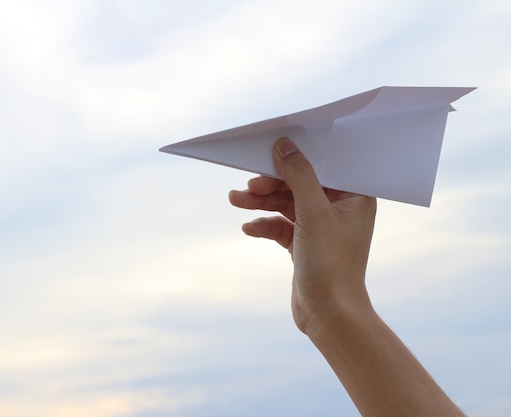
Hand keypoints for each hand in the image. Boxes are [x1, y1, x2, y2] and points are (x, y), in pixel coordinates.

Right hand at [229, 137, 376, 333]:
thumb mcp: (313, 213)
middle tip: (247, 186)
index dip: (296, 158)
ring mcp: (321, 227)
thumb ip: (299, 176)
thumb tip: (284, 146)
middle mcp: (340, 208)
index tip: (269, 153)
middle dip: (271, 185)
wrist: (329, 316)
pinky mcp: (305, 243)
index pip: (322, 166)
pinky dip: (265, 224)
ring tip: (236, 201)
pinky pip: (281, 225)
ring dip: (261, 202)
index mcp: (354, 197)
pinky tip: (249, 228)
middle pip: (299, 184)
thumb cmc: (331, 265)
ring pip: (287, 203)